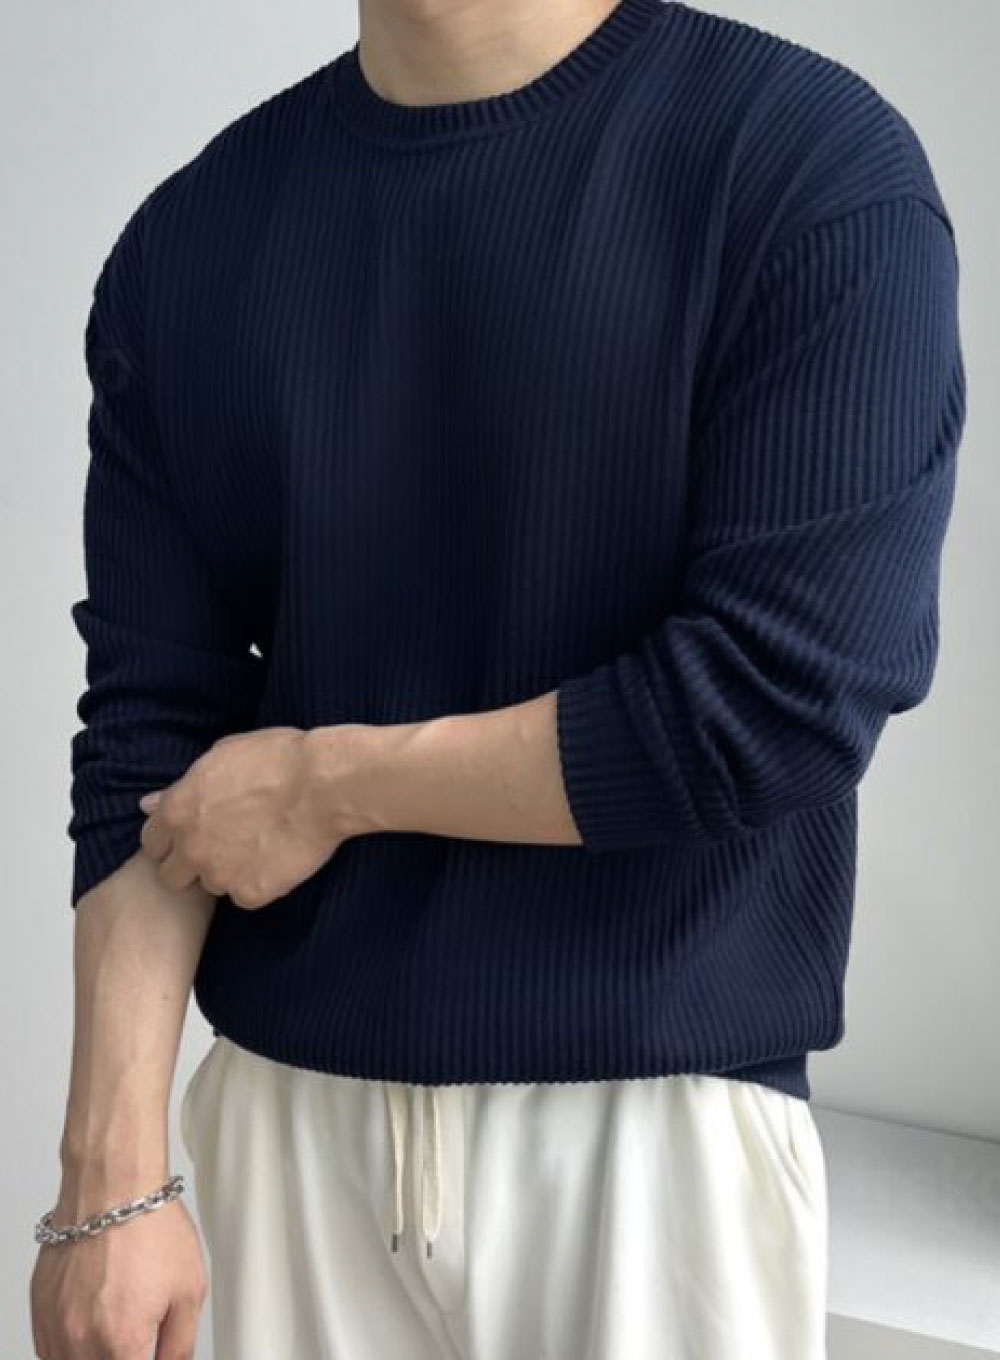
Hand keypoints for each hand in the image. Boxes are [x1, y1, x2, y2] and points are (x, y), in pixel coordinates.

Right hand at [30, 1193, 206, 1359]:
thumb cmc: (149, 1227)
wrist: (112, 1186)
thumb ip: (180, 1345)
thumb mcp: (190, 1290)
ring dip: (97, 1354)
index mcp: (122, 1342)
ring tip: (117, 1321)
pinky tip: (93, 1323)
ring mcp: (56, 1328)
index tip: (152, 1351)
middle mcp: (81, 1341)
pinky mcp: (40, 1310)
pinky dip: (71, 1347)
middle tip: (141, 1332)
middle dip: (124, 1356)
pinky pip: (50, 1350)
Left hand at [137, 725, 362, 908]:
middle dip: (191, 867)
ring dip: (228, 873)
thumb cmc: (278, 759)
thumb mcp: (222, 756)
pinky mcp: (250, 893)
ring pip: (212, 886)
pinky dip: (259, 884)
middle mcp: (191, 847)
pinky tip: (278, 860)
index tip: (193, 836)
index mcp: (177, 811)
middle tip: (223, 849)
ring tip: (260, 848)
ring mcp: (220, 874)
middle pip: (172, 877)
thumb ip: (182, 786)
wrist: (323, 785)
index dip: (172, 841)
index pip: (152, 843)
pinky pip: (246, 896)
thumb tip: (150, 803)